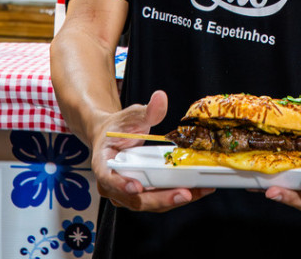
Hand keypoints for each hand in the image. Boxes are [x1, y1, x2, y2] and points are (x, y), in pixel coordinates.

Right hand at [91, 90, 213, 211]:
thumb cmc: (118, 128)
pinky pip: (158, 199)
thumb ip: (146, 111)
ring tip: (196, 193)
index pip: (108, 179)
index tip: (137, 187)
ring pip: (149, 203)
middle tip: (183, 194)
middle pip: (135, 199)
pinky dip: (176, 196)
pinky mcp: (142, 194)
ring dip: (173, 200)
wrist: (113, 137)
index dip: (121, 185)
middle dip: (161, 199)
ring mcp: (127, 193)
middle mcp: (113, 185)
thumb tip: (160, 98)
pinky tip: (196, 191)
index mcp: (103, 164)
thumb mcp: (130, 116)